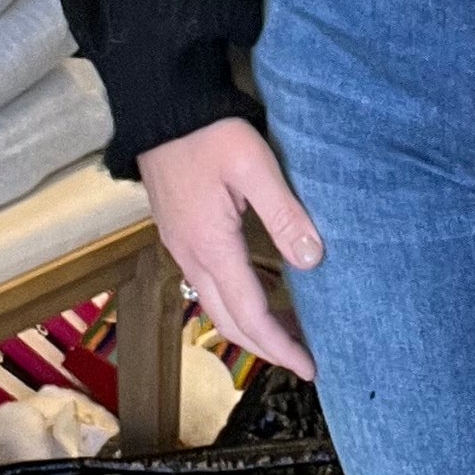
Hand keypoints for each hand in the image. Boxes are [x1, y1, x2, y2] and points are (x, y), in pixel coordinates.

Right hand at [136, 117, 322, 378]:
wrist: (161, 107)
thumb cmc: (208, 132)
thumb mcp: (255, 166)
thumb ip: (284, 214)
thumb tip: (312, 261)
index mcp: (211, 246)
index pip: (250, 313)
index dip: (281, 345)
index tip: (310, 367)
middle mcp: (191, 256)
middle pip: (229, 322)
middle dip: (267, 348)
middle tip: (304, 362)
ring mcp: (182, 248)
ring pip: (216, 307)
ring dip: (251, 329)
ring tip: (289, 336)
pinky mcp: (181, 235)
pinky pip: (208, 287)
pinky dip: (236, 306)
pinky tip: (259, 297)